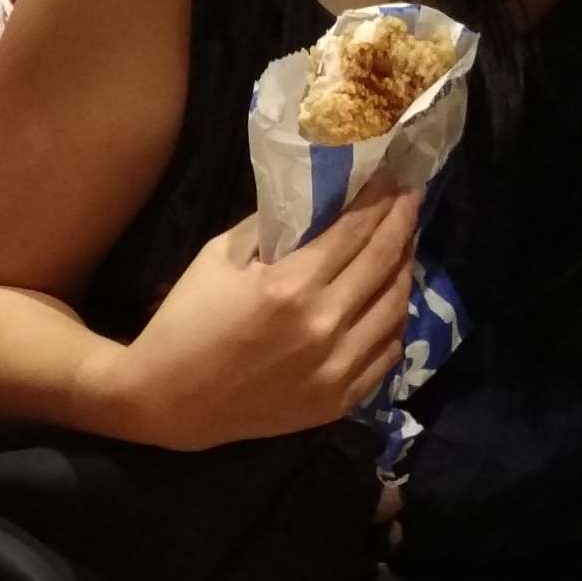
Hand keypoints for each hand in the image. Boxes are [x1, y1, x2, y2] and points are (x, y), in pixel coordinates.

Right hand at [107, 186, 420, 451]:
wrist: (171, 402)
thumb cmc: (186, 322)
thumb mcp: (217, 257)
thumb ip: (269, 226)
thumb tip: (313, 201)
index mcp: (289, 286)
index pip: (354, 231)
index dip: (379, 200)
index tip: (394, 178)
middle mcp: (323, 325)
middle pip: (383, 262)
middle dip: (402, 222)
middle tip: (411, 199)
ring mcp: (337, 368)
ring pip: (395, 307)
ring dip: (405, 269)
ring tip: (404, 245)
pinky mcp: (339, 400)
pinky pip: (387, 352)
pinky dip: (394, 320)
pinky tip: (391, 300)